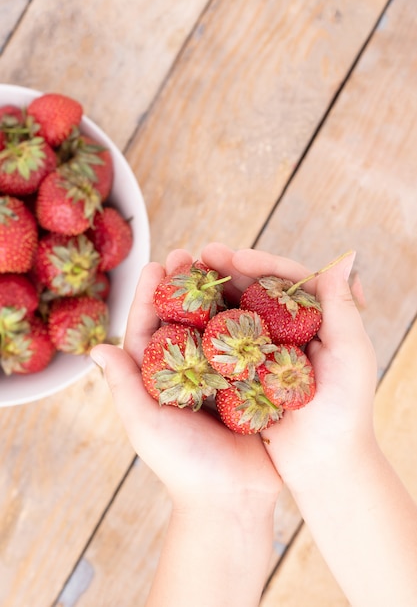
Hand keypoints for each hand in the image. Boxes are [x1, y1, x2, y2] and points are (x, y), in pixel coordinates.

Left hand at [91, 249, 280, 510]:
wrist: (232, 499)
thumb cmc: (183, 465)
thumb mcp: (145, 424)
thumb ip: (123, 385)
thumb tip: (94, 348)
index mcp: (158, 378)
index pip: (150, 328)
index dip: (151, 295)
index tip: (157, 265)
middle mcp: (189, 371)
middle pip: (186, 318)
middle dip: (187, 285)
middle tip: (191, 252)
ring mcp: (222, 374)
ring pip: (218, 323)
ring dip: (220, 293)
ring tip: (223, 261)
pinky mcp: (252, 380)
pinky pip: (250, 342)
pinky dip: (252, 317)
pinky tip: (257, 291)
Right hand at [200, 243, 377, 489]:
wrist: (324, 464)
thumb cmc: (346, 410)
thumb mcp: (351, 355)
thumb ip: (344, 307)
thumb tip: (342, 259)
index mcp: (317, 319)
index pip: (287, 280)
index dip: (261, 264)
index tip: (234, 257)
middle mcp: (289, 330)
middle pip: (257, 291)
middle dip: (230, 271)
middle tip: (201, 255)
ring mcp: (266, 351)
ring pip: (238, 313)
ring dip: (215, 294)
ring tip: (188, 275)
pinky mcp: (248, 373)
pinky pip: (225, 345)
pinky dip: (207, 328)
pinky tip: (187, 316)